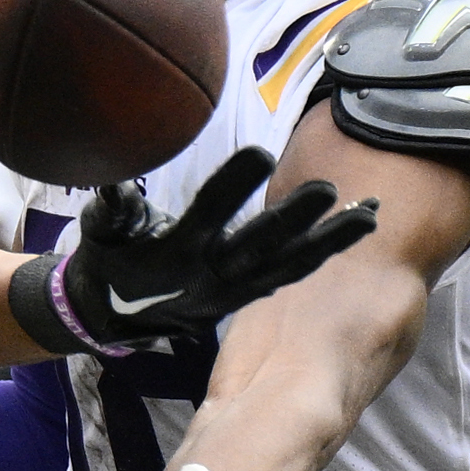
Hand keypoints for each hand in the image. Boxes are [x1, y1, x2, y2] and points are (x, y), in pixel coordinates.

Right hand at [12, 147, 377, 355]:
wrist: (112, 316)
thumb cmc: (106, 261)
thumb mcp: (99, 235)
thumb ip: (113, 213)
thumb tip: (118, 191)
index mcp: (176, 252)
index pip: (208, 212)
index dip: (233, 185)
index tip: (261, 154)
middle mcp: (211, 274)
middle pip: (260, 245)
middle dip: (295, 220)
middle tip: (328, 191)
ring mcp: (233, 289)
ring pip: (288, 265)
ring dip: (329, 241)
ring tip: (370, 215)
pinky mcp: (245, 295)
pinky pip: (290, 274)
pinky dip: (322, 253)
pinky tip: (357, 229)